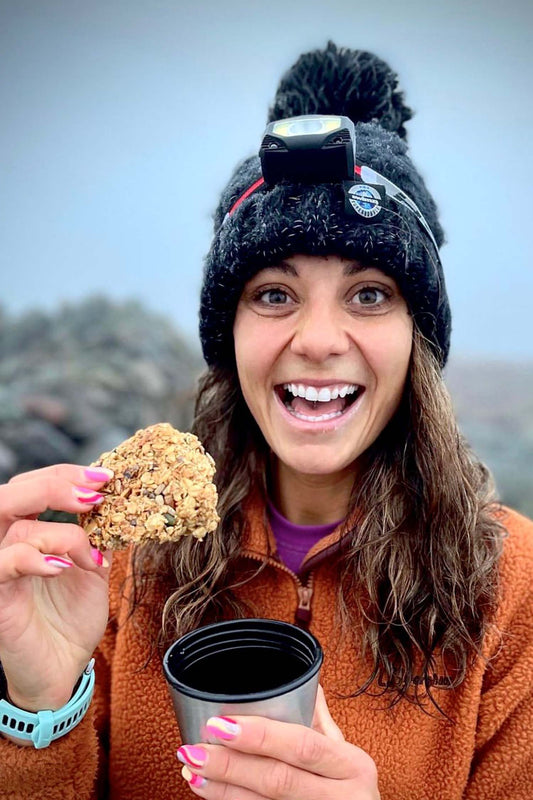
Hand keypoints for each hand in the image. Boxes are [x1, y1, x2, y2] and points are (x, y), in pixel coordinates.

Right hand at [0, 464, 111, 711]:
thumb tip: (122, 507)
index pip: (33, 486)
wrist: (62, 670)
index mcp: (28, 532)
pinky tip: (62, 568)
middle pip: (11, 495)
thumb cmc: (70, 620)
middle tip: (94, 494)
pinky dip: (34, 559)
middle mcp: (7, 545)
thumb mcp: (93, 570)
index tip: (104, 478)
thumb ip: (97, 538)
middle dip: (54, 484)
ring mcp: (0, 570)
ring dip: (61, 533)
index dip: (65, 474)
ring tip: (87, 555)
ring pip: (16, 528)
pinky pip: (3, 564)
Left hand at [177, 686, 379, 798]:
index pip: (302, 745)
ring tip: (192, 770)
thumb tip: (307, 683)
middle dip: (230, 765)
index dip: (260, 735)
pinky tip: (209, 793)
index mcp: (353, 766)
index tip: (220, 723)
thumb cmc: (352, 791)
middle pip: (278, 779)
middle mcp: (343, 798)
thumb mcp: (347, 758)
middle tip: (194, 749)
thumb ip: (321, 723)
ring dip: (222, 790)